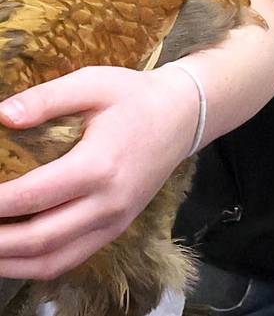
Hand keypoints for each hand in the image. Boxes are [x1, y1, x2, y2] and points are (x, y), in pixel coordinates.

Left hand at [0, 64, 198, 279]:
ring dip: (10, 261)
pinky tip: (12, 253)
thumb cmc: (134, 96)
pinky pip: (70, 258)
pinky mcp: (116, 228)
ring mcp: (114, 221)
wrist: (182, 115)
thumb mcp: (93, 83)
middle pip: (39, 239)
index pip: (34, 195)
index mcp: (100, 165)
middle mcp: (108, 202)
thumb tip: (2, 116)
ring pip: (52, 260)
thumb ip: (47, 98)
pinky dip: (36, 263)